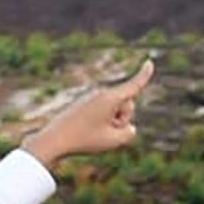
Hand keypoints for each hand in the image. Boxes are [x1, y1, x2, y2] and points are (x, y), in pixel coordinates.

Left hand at [24, 58, 155, 166]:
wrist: (53, 140)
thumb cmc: (84, 139)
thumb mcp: (114, 141)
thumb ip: (129, 133)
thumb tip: (128, 127)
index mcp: (109, 98)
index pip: (133, 86)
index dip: (144, 75)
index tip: (150, 62)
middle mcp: (100, 94)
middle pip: (127, 106)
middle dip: (123, 119)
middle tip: (104, 131)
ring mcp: (92, 99)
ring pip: (115, 112)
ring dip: (111, 124)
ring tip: (92, 132)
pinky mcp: (85, 106)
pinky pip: (103, 115)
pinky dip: (101, 125)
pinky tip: (87, 132)